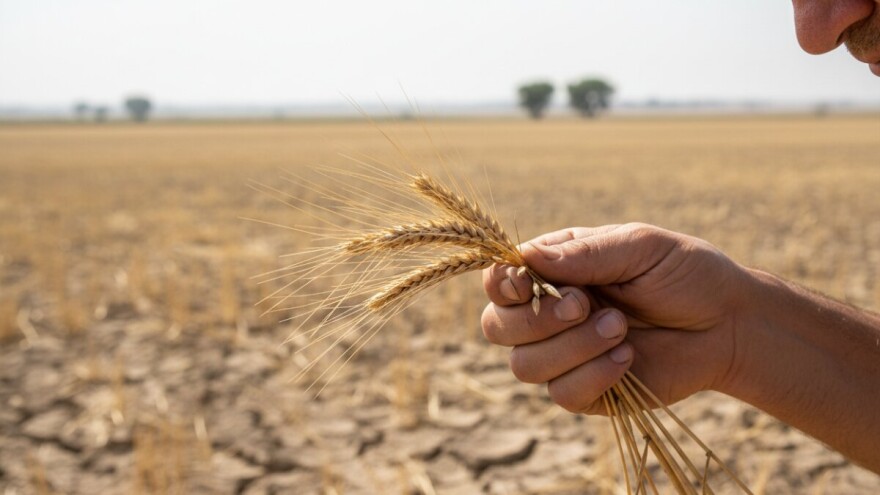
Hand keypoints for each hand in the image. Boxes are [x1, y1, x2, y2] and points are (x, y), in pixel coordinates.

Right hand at [481, 223, 750, 413]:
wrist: (730, 324)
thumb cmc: (685, 274)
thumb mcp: (639, 247)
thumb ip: (584, 253)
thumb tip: (526, 257)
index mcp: (554, 271)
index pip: (499, 281)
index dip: (502, 285)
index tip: (527, 283)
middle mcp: (550, 314)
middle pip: (497, 327)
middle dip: (537, 319)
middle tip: (586, 304)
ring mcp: (565, 354)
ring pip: (525, 365)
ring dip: (572, 347)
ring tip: (621, 328)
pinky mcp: (587, 391)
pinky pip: (563, 394)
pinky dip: (594, 375)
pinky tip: (629, 357)